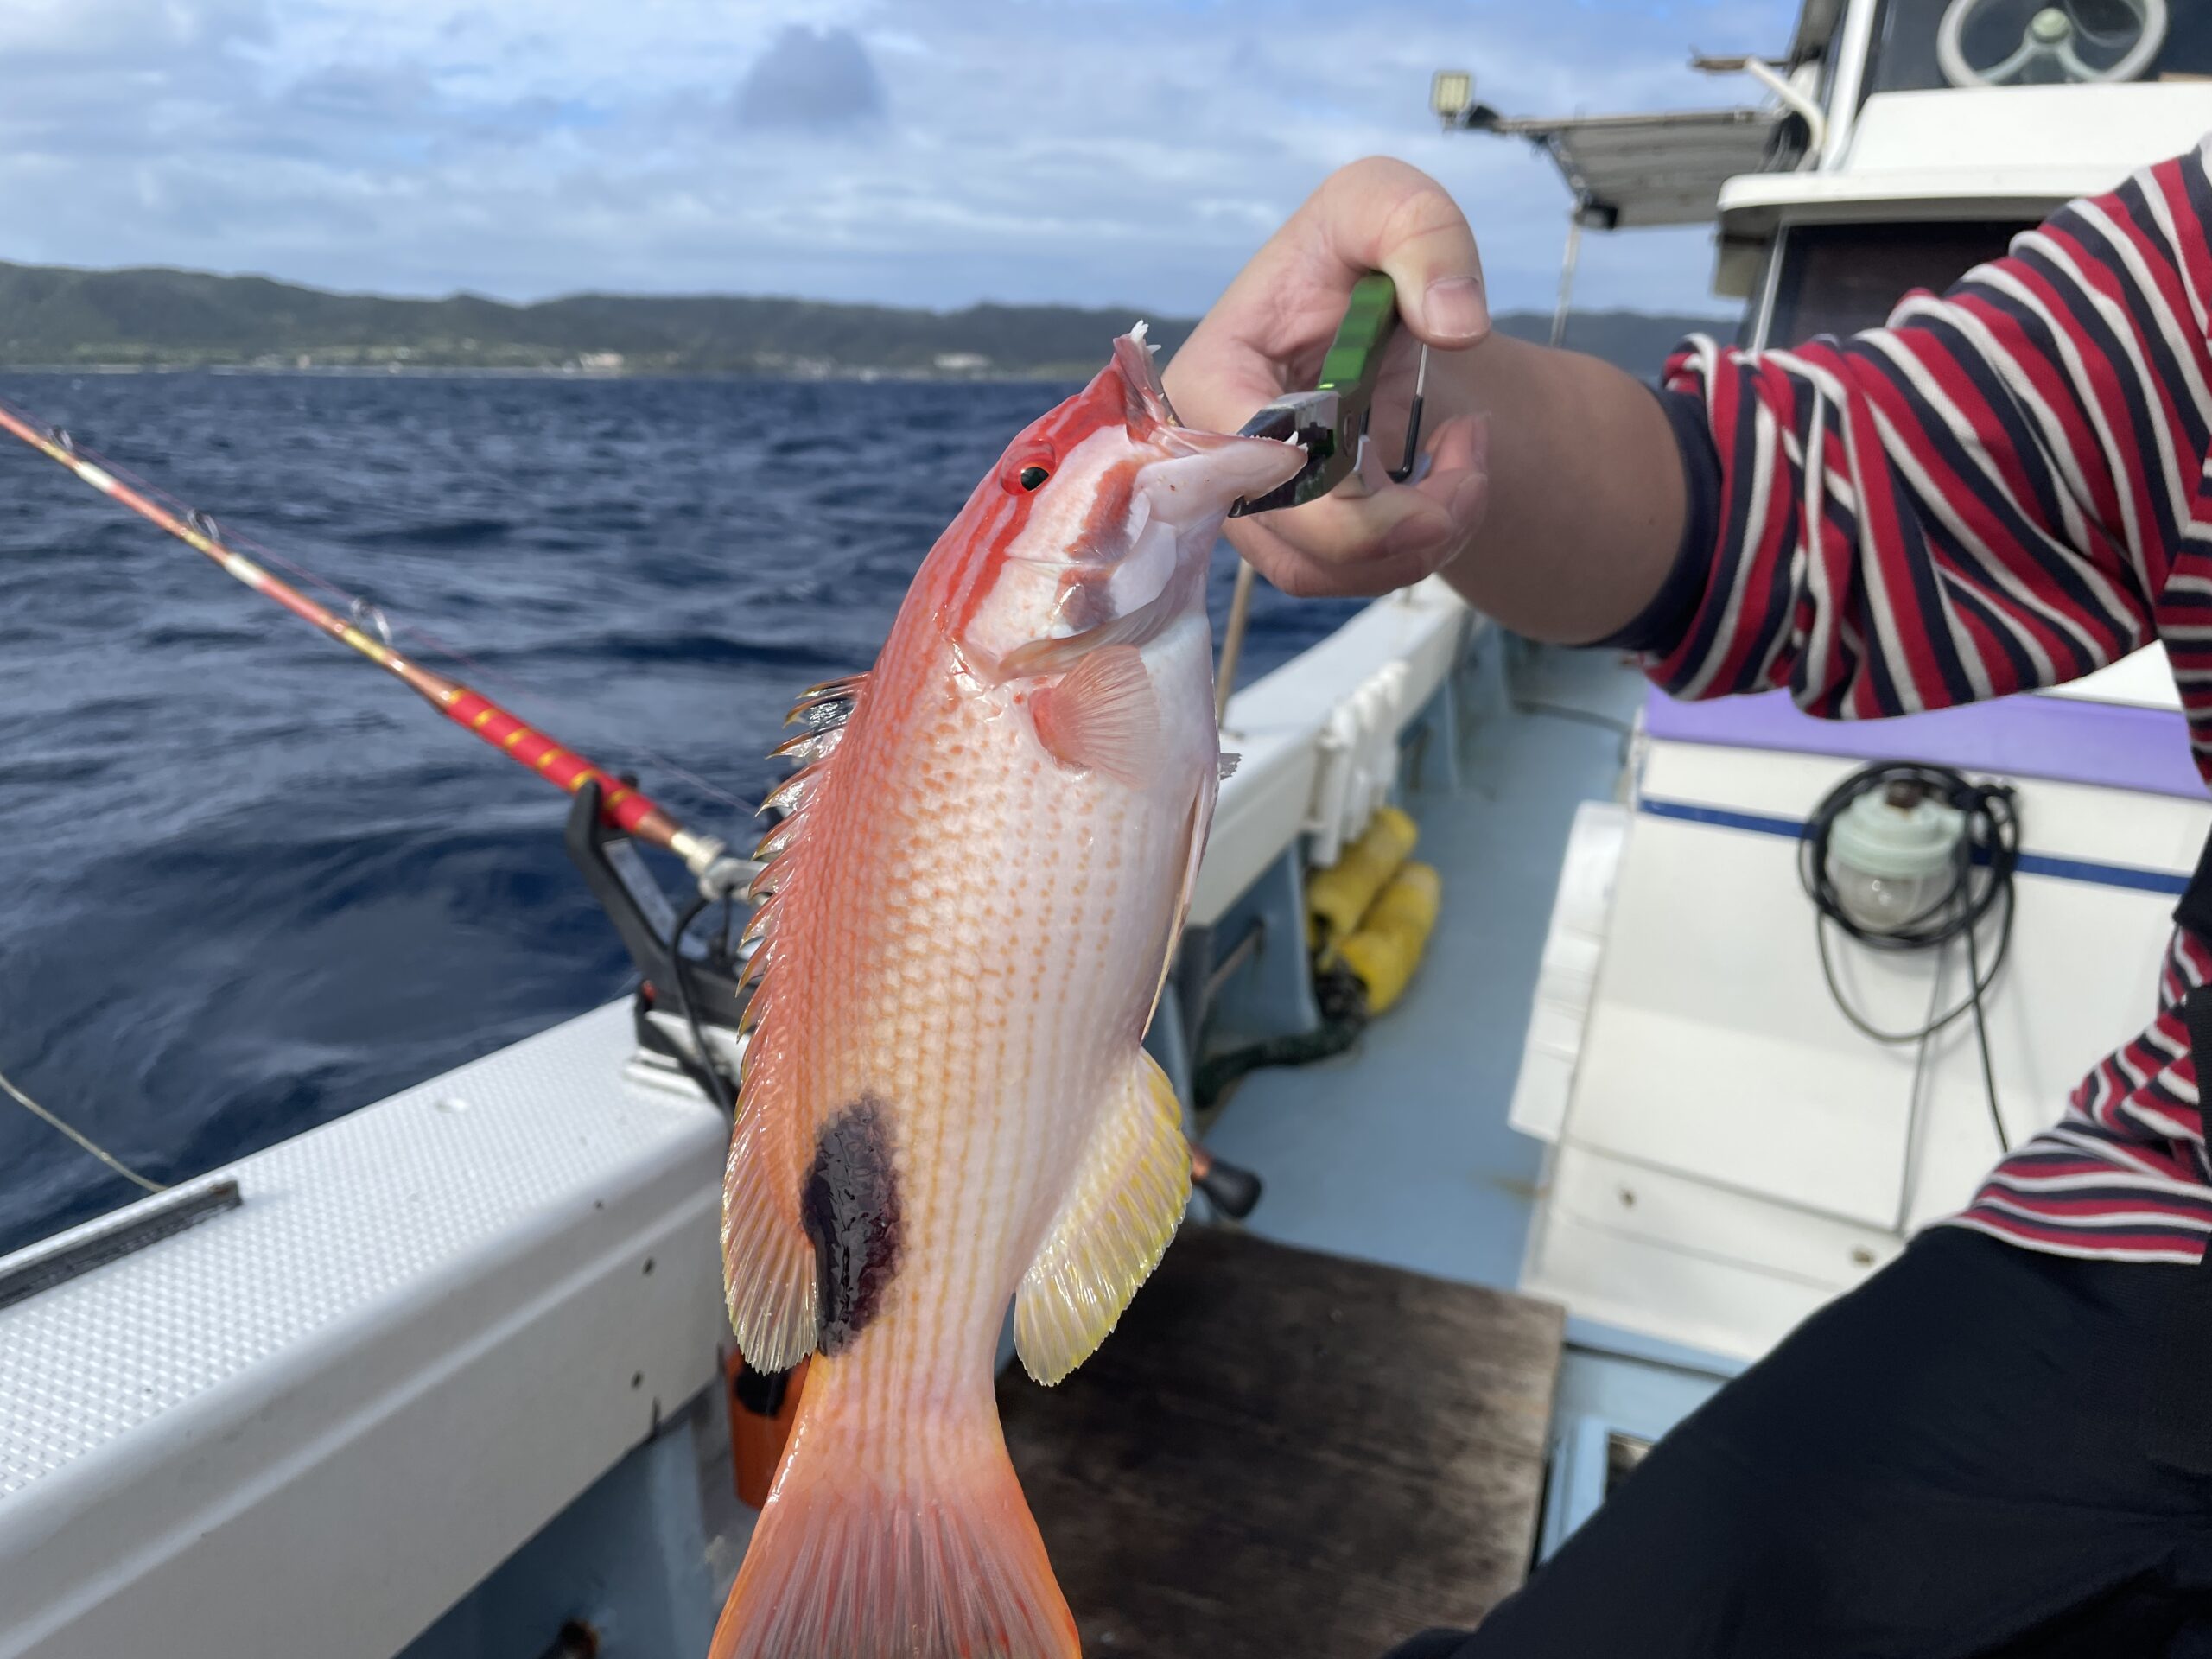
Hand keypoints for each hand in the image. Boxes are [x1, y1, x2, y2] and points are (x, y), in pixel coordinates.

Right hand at [1164, 157, 1492, 598]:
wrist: (1359, 298)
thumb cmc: (1355, 246)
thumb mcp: (1388, 200)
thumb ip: (1425, 235)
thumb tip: (1456, 328)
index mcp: (1210, 380)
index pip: (1261, 470)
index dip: (1354, 493)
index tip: (1454, 435)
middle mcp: (1207, 460)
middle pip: (1300, 542)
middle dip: (1413, 523)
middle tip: (1478, 454)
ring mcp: (1242, 506)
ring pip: (1328, 574)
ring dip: (1425, 538)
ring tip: (1470, 456)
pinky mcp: (1283, 535)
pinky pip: (1347, 578)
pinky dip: (1418, 545)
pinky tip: (1450, 478)